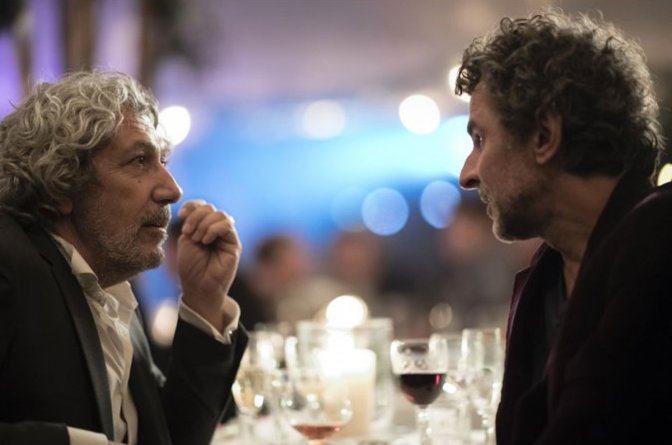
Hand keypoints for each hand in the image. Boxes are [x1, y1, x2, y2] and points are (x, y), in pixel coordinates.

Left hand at [176, 200, 240, 330]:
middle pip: (210, 208)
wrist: (198, 287)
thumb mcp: (186, 241)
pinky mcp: (234, 244)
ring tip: (197, 239)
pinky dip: (213, 229)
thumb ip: (192, 223)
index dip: (192, 206)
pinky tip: (206, 241)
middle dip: (196, 217)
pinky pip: (227, 226)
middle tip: (188, 232)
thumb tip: (196, 210)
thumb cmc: (191, 267)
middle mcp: (217, 229)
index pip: (202, 206)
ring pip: (220, 214)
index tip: (181, 215)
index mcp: (203, 227)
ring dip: (204, 224)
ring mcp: (227, 236)